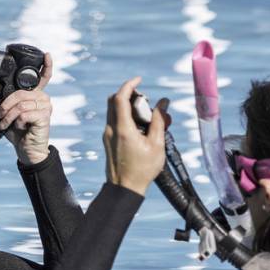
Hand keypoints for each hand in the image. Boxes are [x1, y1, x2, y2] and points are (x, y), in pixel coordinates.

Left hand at [0, 53, 53, 164]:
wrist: (25, 148)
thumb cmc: (17, 130)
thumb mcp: (6, 111)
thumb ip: (0, 95)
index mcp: (35, 94)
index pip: (44, 76)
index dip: (46, 65)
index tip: (47, 54)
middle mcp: (43, 97)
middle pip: (21, 93)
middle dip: (6, 105)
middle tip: (0, 115)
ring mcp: (46, 107)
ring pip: (21, 104)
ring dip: (9, 116)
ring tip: (6, 124)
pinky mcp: (45, 117)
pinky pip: (24, 114)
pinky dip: (17, 122)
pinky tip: (19, 127)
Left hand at [103, 77, 167, 195]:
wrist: (124, 189)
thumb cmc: (142, 169)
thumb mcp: (156, 144)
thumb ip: (159, 121)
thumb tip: (163, 103)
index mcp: (122, 129)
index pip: (120, 98)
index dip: (129, 85)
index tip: (139, 79)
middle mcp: (111, 130)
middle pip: (114, 101)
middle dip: (130, 95)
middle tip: (146, 102)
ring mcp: (107, 136)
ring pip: (114, 111)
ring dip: (129, 107)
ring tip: (149, 118)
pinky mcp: (107, 141)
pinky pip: (115, 121)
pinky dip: (127, 117)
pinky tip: (142, 128)